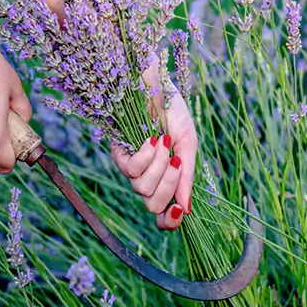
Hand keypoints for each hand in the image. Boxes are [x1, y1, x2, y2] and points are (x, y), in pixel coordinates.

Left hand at [112, 63, 197, 230]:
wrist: (156, 85)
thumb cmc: (173, 112)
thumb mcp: (187, 145)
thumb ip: (186, 177)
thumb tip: (187, 210)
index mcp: (167, 178)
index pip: (163, 214)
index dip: (169, 221)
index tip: (179, 212)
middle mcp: (148, 177)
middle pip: (153, 206)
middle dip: (168, 187)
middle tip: (177, 161)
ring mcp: (132, 167)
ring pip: (142, 189)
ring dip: (158, 166)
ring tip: (163, 142)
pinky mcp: (118, 154)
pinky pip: (131, 170)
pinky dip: (145, 155)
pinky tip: (151, 139)